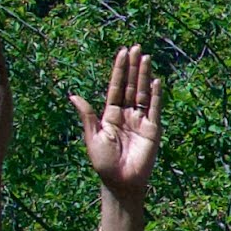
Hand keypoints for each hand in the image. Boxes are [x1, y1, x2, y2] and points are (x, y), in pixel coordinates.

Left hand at [70, 45, 159, 203]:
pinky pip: (155, 108)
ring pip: (143, 93)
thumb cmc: (103, 163)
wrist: (120, 182)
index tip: (121, 53)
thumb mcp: (92, 137)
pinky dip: (156, 95)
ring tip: (145, 57)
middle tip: (135, 48)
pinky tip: (156, 81)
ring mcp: (141, 121)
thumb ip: (87, 115)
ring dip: (144, 75)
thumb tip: (73, 95)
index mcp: (110, 115)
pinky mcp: (153, 129)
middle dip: (132, 67)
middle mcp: (126, 115)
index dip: (118, 71)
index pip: (115, 87)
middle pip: (130, 86)